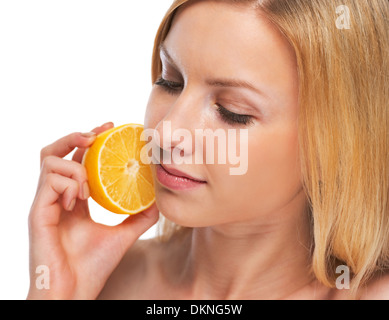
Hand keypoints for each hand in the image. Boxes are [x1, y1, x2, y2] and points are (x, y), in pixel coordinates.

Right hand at [27, 122, 158, 299]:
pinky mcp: (37, 211)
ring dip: (76, 167)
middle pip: (56, 152)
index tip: (109, 129)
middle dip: (76, 136)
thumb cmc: (94, 265)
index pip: (77, 160)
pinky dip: (69, 183)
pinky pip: (49, 181)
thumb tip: (158, 200)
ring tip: (89, 187)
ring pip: (50, 161)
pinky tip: (80, 200)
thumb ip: (139, 216)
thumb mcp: (123, 234)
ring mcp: (45, 202)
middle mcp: (57, 196)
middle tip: (97, 133)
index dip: (91, 141)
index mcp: (74, 199)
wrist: (76, 290)